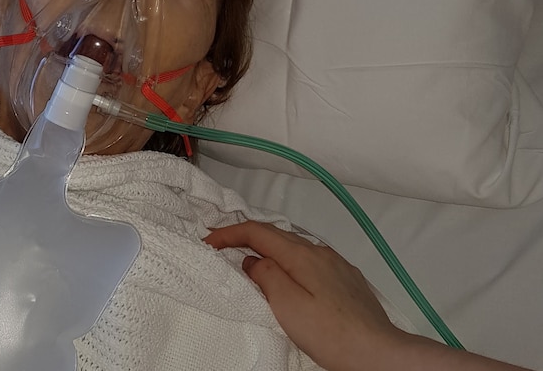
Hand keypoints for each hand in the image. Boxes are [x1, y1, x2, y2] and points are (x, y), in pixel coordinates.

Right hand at [203, 221, 400, 370]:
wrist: (378, 353)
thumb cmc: (331, 333)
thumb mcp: (288, 305)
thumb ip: (266, 276)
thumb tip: (252, 261)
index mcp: (302, 255)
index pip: (258, 232)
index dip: (230, 232)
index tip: (208, 240)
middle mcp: (320, 252)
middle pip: (276, 233)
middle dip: (246, 235)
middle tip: (221, 244)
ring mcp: (336, 265)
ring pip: (294, 246)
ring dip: (268, 247)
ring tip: (249, 257)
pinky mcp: (346, 279)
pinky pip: (310, 259)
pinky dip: (288, 259)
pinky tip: (288, 274)